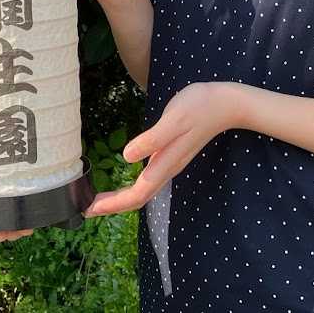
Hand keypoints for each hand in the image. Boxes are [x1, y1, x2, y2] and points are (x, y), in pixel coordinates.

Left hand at [84, 82, 238, 216]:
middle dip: (113, 205)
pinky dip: (131, 183)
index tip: (91, 209)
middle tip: (86, 208)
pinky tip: (124, 176)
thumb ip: (152, 139)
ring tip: (99, 198)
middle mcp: (168, 167)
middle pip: (139, 196)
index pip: (138, 193)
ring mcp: (171, 162)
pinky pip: (148, 178)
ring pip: (143, 188)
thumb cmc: (199, 106)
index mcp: (166, 163)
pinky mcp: (172, 153)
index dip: (114, 204)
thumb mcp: (173, 119)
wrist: (227, 103)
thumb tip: (126, 157)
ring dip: (121, 197)